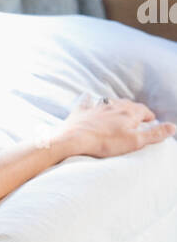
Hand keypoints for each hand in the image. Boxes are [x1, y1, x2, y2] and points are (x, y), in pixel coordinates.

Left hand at [57, 93, 175, 158]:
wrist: (74, 138)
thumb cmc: (105, 142)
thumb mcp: (135, 141)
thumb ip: (155, 134)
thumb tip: (173, 127)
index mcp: (129, 112)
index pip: (143, 110)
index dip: (148, 116)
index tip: (150, 120)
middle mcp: (114, 105)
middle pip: (128, 105)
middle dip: (134, 110)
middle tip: (137, 116)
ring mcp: (96, 106)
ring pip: (110, 102)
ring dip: (116, 105)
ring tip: (119, 110)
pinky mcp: (82, 111)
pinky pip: (87, 102)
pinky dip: (89, 101)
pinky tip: (88, 99)